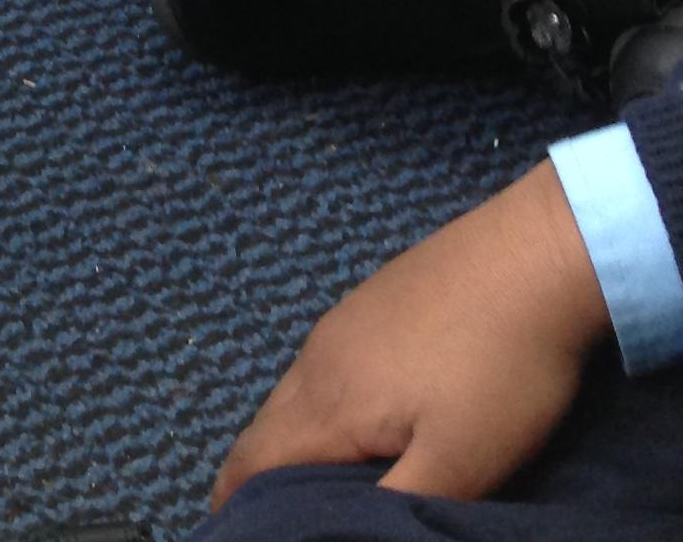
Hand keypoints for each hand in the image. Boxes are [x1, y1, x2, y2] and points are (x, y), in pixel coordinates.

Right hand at [213, 159, 608, 505]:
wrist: (534, 258)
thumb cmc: (498, 372)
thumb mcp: (459, 465)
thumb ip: (394, 509)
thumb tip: (340, 530)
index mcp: (328, 401)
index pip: (254, 460)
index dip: (237, 503)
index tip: (238, 533)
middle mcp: (319, 356)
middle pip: (267, 424)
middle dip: (261, 475)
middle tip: (276, 517)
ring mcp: (346, 321)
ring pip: (298, 392)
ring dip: (294, 438)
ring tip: (317, 478)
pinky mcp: (374, 301)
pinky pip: (327, 365)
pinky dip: (324, 404)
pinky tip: (363, 416)